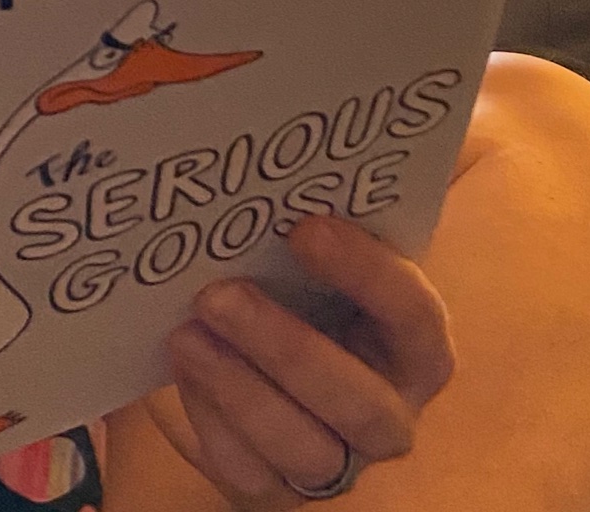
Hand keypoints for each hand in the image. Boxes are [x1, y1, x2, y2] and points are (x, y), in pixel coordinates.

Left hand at [151, 215, 454, 507]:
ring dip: (240, 391)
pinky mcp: (281, 491)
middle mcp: (389, 410)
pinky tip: (178, 376)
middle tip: (216, 292)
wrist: (273, 364)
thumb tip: (307, 114)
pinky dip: (211, 426)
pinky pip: (250, 476)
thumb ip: (322, 203)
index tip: (304, 225)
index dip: (367, 273)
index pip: (412, 315)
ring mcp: (340, 459)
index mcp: (412, 344)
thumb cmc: (301, 288)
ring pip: (306, 450)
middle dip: (287, 348)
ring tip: (185, 334)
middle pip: (359, 401)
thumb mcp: (321, 249)